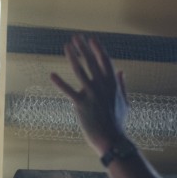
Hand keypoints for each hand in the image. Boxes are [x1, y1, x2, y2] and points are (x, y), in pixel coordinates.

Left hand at [50, 35, 129, 154]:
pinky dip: (60, 83)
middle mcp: (102, 86)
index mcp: (113, 85)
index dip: (98, 49)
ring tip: (67, 46)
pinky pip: (68, 91)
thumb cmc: (118, 122)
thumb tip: (122, 71)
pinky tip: (52, 74)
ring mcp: (91, 95)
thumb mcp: (124, 102)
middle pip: (91, 62)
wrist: (111, 140)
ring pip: (80, 71)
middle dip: (84, 48)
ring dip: (73, 57)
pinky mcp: (81, 105)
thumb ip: (122, 85)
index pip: (105, 62)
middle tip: (76, 37)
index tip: (92, 39)